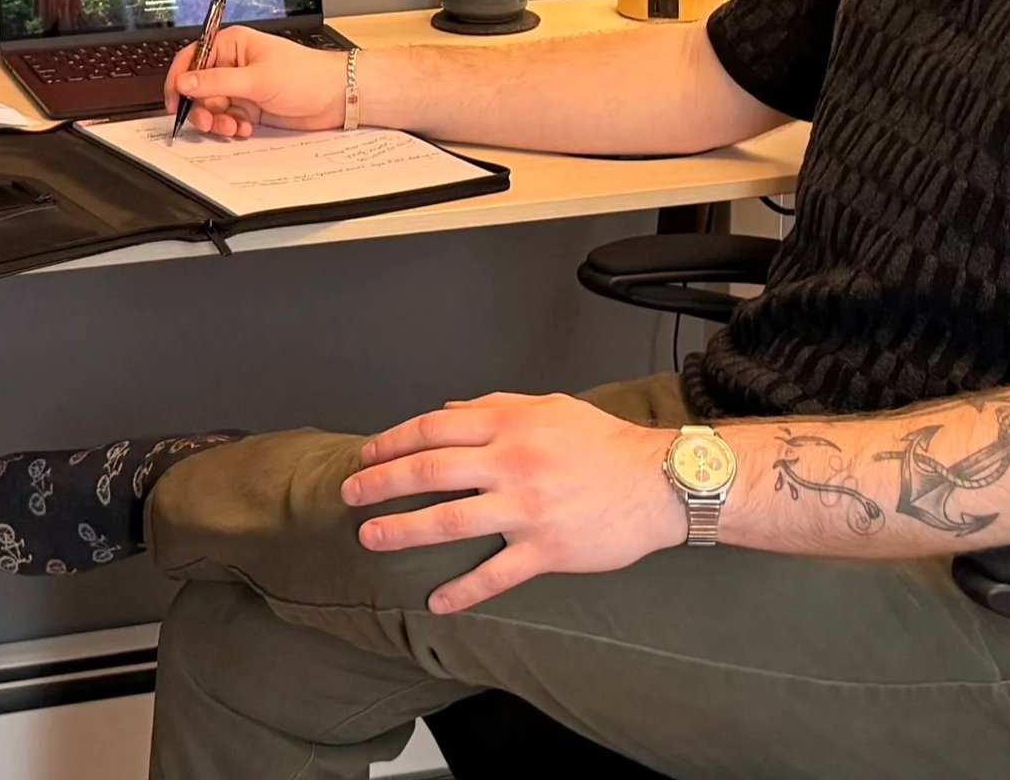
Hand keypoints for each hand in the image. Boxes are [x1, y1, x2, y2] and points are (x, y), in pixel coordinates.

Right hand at [165, 24, 345, 137]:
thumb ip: (217, 82)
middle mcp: (234, 65)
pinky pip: (228, 119)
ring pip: (212, 107)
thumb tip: (184, 82)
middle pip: (199, 88)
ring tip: (231, 127)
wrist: (336, 97)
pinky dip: (231, 128)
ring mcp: (242, 87)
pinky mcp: (251, 107)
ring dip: (217, 121)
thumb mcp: (257, 79)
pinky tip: (245, 129)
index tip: (176, 102)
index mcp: (232, 45)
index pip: (192, 58)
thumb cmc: (306, 75)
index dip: (179, 80)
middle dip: (200, 107)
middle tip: (207, 122)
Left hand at [340, 392, 685, 612]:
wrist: (658, 482)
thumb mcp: (548, 407)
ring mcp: (527, 508)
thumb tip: (449, 410)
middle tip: (350, 495)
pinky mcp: (546, 549)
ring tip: (371, 538)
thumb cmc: (602, 442)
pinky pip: (496, 573)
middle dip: (382, 483)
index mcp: (509, 425)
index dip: (393, 441)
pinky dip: (463, 590)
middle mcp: (511, 463)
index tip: (366, 454)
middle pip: (430, 471)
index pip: (434, 428)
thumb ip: (496, 408)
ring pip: (451, 520)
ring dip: (404, 531)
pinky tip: (436, 602)